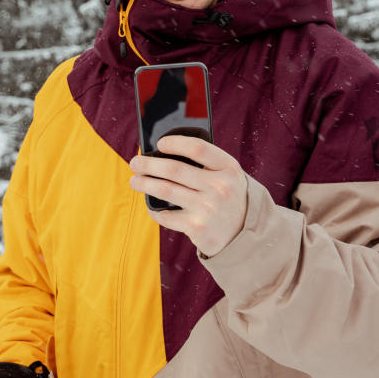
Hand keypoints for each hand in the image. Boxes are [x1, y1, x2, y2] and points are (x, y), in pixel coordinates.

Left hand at [129, 135, 248, 257]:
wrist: (243, 234)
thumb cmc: (228, 198)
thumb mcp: (228, 176)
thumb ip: (206, 163)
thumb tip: (164, 154)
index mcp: (228, 168)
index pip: (197, 148)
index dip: (175, 143)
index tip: (160, 144)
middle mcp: (220, 187)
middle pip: (174, 169)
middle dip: (148, 164)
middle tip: (135, 163)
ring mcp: (208, 208)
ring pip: (165, 190)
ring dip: (144, 184)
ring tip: (135, 181)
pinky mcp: (197, 227)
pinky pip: (166, 216)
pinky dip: (154, 210)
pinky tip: (151, 206)